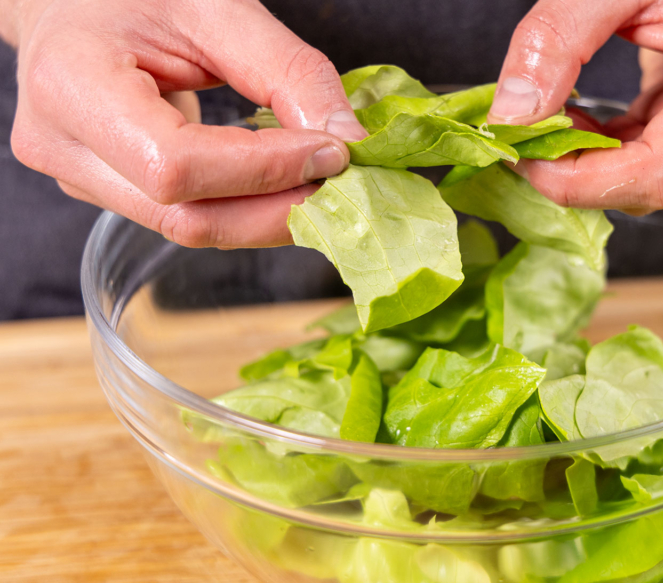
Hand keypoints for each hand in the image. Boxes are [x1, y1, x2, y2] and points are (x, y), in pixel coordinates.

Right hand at [5, 0, 367, 247]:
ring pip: (192, 229)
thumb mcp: (217, 8)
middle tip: (345, 184)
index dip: (264, 170)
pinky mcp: (108, 194)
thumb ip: (288, 71)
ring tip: (324, 185)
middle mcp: (63, 148)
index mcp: (71, 85)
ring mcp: (81, 180)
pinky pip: (189, 218)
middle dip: (279, 209)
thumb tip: (348, 142)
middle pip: (186, 217)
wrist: (74, 2)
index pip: (175, 165)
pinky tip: (287, 186)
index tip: (333, 153)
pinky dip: (249, 209)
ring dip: (271, 217)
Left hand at [487, 0, 662, 214]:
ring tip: (551, 117)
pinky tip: (580, 116)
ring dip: (593, 160)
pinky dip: (613, 146)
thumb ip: (557, 38)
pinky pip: (662, 156)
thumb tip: (514, 114)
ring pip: (655, 177)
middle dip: (581, 171)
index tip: (524, 160)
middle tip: (525, 135)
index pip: (656, 174)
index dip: (581, 183)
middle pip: (656, 184)